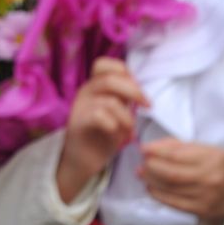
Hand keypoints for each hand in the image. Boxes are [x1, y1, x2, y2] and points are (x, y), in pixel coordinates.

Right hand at [56, 57, 146, 202]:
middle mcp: (85, 92)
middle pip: (109, 79)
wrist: (81, 160)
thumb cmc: (103, 135)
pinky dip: (114, 125)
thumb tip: (140, 91)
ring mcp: (80, 107)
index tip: (138, 91)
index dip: (125, 72)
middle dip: (133, 92)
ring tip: (130, 130)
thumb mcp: (117, 112)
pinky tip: (116, 134)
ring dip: (127, 117)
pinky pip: (99, 116)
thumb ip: (124, 98)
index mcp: (95, 86)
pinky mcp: (78, 124)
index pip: (104, 64)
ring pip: (109, 101)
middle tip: (146, 106)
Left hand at [140, 139, 223, 224]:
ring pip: (170, 188)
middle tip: (142, 162)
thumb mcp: (208, 149)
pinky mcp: (202, 210)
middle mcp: (209, 178)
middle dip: (151, 167)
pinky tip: (150, 187)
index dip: (156, 151)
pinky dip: (158, 194)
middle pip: (171, 173)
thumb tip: (152, 147)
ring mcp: (205, 197)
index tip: (143, 148)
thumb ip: (180, 146)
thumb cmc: (222, 165)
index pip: (176, 155)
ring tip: (142, 173)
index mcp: (212, 158)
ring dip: (151, 180)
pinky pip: (174, 203)